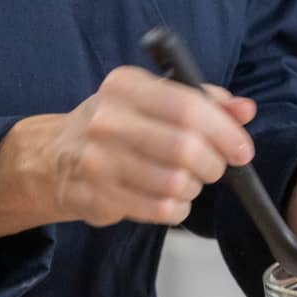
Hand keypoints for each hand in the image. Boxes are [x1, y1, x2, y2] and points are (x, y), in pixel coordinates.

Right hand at [31, 66, 257, 226]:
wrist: (52, 157)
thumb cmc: (113, 125)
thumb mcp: (152, 99)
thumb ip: (202, 101)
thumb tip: (244, 109)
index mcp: (125, 86)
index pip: (188, 106)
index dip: (224, 131)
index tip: (240, 149)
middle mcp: (107, 119)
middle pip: (185, 148)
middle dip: (213, 164)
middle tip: (213, 168)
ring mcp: (98, 159)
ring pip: (176, 183)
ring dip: (192, 188)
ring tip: (184, 182)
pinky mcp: (98, 195)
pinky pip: (160, 210)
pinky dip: (176, 208)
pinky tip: (168, 199)